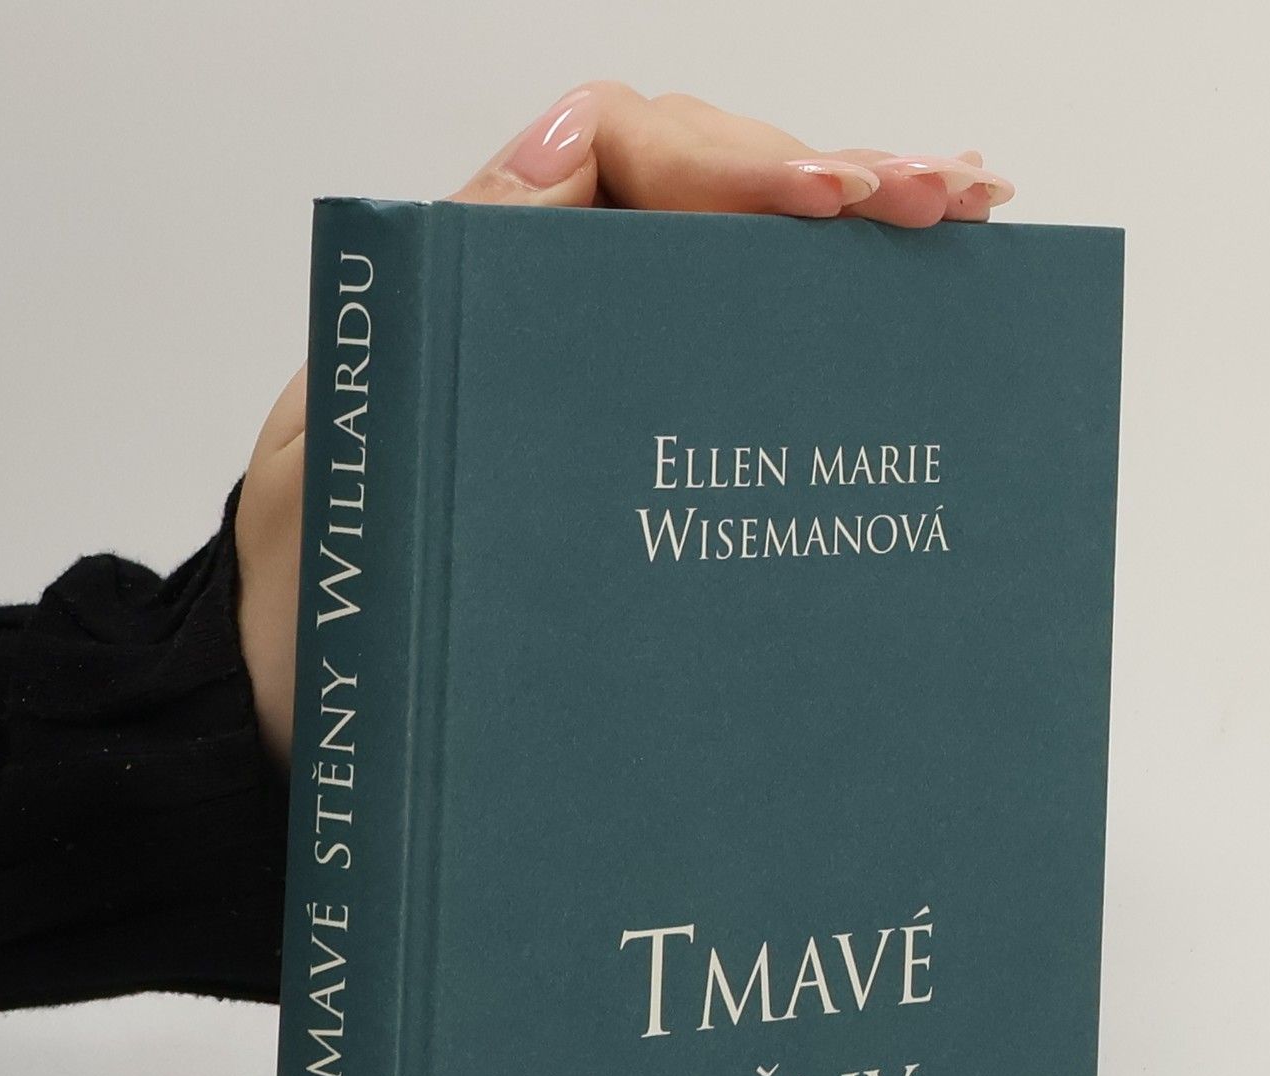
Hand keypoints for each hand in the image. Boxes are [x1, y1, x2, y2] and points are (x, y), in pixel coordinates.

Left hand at [235, 84, 1011, 758]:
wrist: (310, 734)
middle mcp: (543, 325)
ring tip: (960, 225)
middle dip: (829, 184)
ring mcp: (598, 393)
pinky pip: (739, 378)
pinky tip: (913, 313)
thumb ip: (424, 311)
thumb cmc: (309, 620)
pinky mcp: (637, 469)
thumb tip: (560, 147)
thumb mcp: (329, 460)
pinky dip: (830, 338)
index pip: (613, 157)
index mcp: (465, 297)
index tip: (821, 204)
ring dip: (852, 246)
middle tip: (941, 202)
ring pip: (736, 282)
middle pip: (702, 199)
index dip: (729, 160)